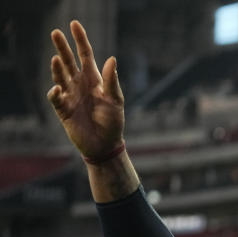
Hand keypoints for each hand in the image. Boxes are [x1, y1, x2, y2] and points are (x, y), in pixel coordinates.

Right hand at [48, 21, 124, 159]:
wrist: (105, 145)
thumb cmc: (113, 122)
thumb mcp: (116, 100)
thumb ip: (111, 81)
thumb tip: (112, 59)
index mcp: (94, 79)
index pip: (85, 55)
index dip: (80, 40)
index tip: (74, 24)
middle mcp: (79, 84)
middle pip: (69, 61)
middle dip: (62, 47)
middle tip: (55, 32)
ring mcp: (70, 95)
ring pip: (60, 76)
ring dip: (57, 68)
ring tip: (56, 58)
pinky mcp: (63, 109)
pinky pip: (56, 98)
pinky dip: (55, 92)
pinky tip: (58, 88)